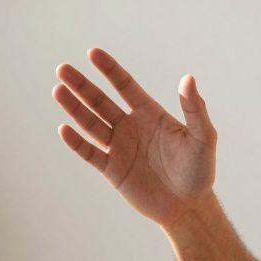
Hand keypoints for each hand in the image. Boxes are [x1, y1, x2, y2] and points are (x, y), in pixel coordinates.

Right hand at [53, 49, 216, 227]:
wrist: (188, 207)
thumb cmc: (199, 171)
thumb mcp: (202, 137)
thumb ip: (195, 108)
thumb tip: (188, 78)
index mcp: (150, 114)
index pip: (125, 85)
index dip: (109, 69)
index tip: (92, 53)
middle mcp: (131, 127)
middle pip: (100, 101)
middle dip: (82, 85)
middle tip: (62, 69)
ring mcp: (119, 148)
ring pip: (91, 124)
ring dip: (74, 108)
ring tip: (57, 91)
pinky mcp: (112, 170)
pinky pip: (90, 153)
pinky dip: (76, 142)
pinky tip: (64, 129)